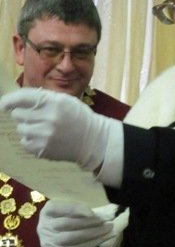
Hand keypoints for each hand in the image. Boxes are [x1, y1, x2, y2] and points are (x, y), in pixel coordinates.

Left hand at [0, 88, 121, 170]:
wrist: (93, 140)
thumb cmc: (78, 117)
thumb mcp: (65, 101)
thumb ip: (43, 98)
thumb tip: (16, 100)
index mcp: (54, 102)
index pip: (22, 98)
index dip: (9, 100)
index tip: (3, 104)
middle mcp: (47, 118)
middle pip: (18, 114)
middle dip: (24, 114)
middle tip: (37, 116)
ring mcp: (44, 135)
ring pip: (20, 128)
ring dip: (28, 127)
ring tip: (43, 128)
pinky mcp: (41, 149)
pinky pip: (24, 141)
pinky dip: (31, 139)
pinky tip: (45, 138)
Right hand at [38, 200, 116, 246]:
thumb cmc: (74, 224)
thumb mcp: (75, 214)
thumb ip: (83, 209)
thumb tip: (107, 209)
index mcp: (47, 212)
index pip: (55, 208)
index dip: (73, 209)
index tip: (92, 212)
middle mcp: (43, 227)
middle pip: (65, 224)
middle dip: (88, 222)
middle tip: (105, 220)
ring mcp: (48, 243)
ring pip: (70, 238)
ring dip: (93, 232)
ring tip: (109, 228)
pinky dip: (93, 242)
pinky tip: (105, 237)